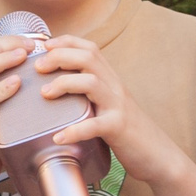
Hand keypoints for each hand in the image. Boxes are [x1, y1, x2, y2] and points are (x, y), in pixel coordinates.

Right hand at [0, 39, 29, 193]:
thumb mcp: (1, 107)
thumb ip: (11, 88)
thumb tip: (42, 72)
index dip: (9, 39)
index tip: (34, 41)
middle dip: (8, 44)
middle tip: (33, 45)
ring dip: (3, 59)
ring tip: (25, 56)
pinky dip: (0, 88)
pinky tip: (17, 83)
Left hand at [23, 37, 185, 184]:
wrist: (157, 154)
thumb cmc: (126, 130)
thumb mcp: (108, 104)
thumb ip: (90, 93)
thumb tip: (58, 87)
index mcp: (110, 79)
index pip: (89, 48)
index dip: (66, 42)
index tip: (44, 46)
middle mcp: (115, 87)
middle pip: (88, 58)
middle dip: (59, 57)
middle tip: (37, 67)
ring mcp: (118, 106)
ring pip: (91, 82)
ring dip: (64, 84)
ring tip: (44, 94)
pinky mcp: (119, 128)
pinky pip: (95, 125)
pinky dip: (75, 130)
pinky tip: (58, 138)